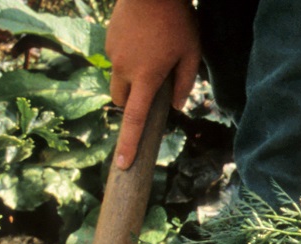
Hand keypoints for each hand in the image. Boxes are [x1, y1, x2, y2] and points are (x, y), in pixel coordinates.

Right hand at [106, 0, 199, 168]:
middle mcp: (124, 69)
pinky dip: (129, 63)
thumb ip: (184, 84)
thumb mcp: (191, 54)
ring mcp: (113, 54)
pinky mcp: (108, 41)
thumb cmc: (177, 21)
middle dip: (135, 108)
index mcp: (146, 78)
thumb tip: (175, 108)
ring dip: (133, 84)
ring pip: (119, 82)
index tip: (123, 164)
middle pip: (123, 103)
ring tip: (154, 60)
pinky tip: (146, 43)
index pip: (135, 119)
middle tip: (154, 94)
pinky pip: (118, 61)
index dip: (129, 144)